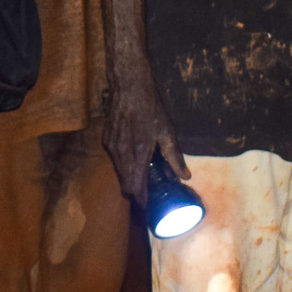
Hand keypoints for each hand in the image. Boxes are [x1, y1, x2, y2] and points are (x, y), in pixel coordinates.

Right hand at [103, 67, 186, 202]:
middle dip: (135, 191)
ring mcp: (111, 146)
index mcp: (138, 153)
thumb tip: (185, 176)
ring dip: (129, 178)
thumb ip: (175, 157)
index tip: (148, 205)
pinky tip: (134, 156)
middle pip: (125, 184)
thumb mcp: (167, 131)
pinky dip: (123, 164)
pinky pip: (114, 160)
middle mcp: (121, 153)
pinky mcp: (106, 139)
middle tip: (148, 193)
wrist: (129, 85)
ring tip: (144, 175)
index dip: (141, 199)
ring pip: (118, 173)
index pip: (136, 187)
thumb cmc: (150, 107)